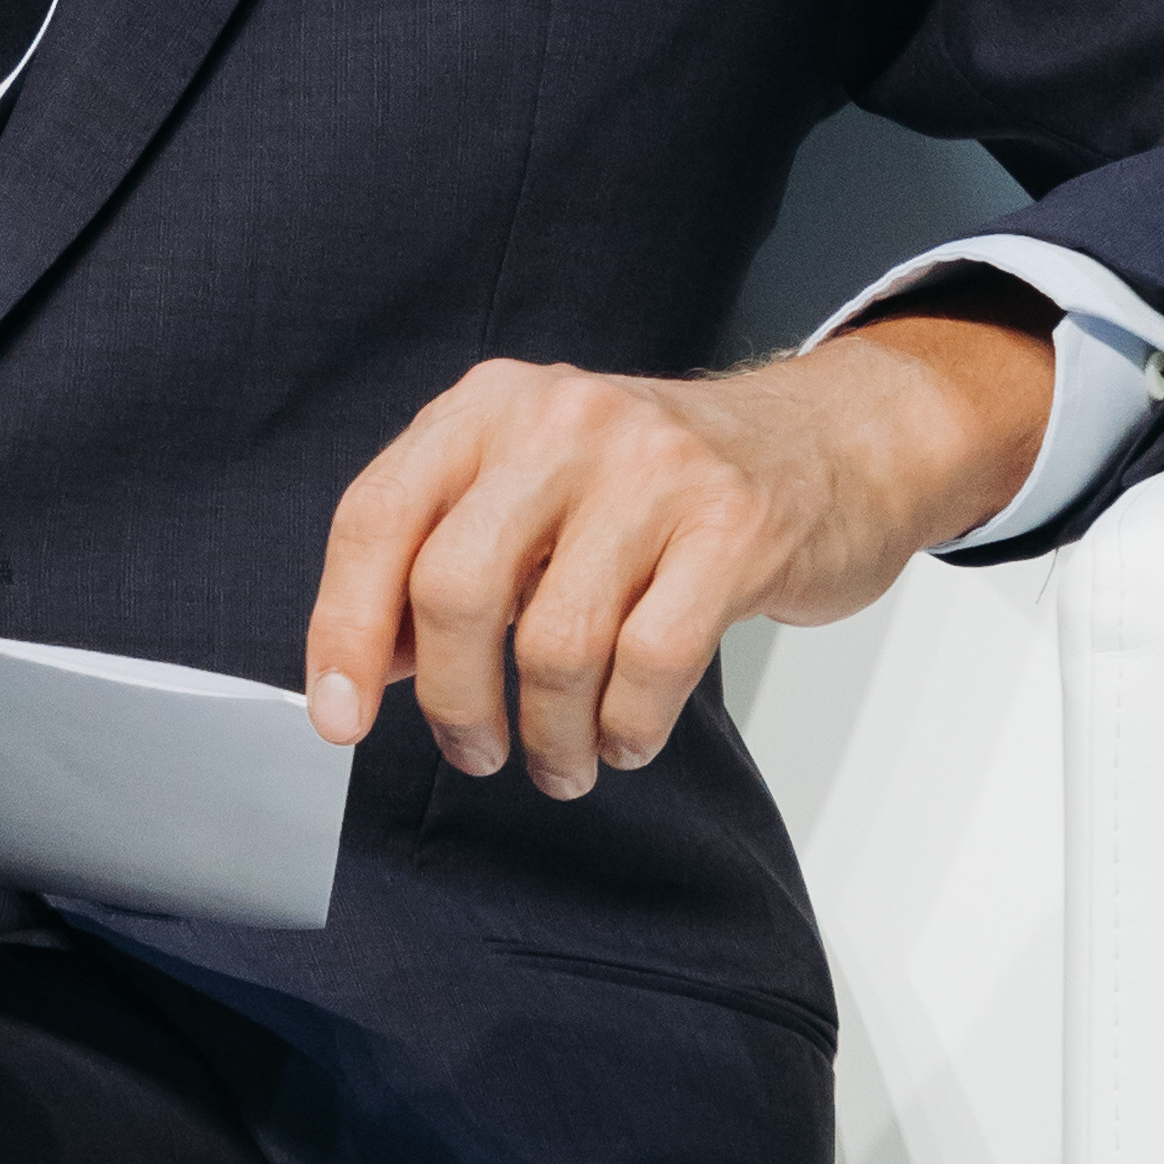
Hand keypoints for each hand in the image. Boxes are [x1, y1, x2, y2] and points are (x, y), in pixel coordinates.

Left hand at [303, 284, 1055, 796]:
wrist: (825, 443)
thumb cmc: (654, 486)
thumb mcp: (532, 485)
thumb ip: (445, 553)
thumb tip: (365, 665)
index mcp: (489, 406)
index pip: (378, 516)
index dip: (344, 627)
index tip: (338, 717)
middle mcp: (561, 423)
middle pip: (455, 587)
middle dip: (454, 701)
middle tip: (475, 749)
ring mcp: (653, 471)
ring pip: (554, 643)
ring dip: (548, 736)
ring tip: (560, 758)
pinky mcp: (733, 530)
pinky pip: (649, 668)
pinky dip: (624, 731)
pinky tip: (625, 736)